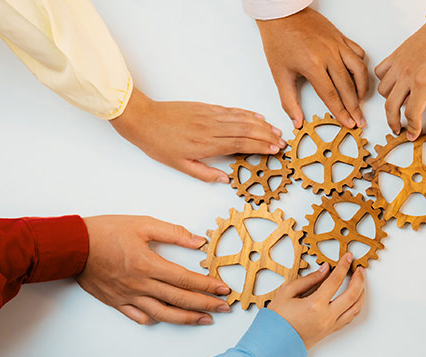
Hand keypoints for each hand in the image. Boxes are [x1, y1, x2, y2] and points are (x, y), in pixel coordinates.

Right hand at [77, 215, 231, 324]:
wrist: (71, 245)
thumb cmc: (104, 231)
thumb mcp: (142, 223)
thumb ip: (173, 232)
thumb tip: (199, 241)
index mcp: (148, 264)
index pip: (185, 279)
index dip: (207, 286)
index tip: (223, 289)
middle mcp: (140, 284)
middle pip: (179, 299)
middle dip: (205, 304)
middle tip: (224, 307)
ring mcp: (128, 296)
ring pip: (163, 314)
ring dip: (187, 318)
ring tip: (205, 319)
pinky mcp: (117, 302)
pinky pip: (140, 317)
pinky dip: (156, 319)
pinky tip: (169, 318)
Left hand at [110, 88, 285, 182]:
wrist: (143, 118)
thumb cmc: (158, 143)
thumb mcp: (179, 165)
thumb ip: (204, 173)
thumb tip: (226, 179)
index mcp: (206, 144)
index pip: (241, 144)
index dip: (261, 146)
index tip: (275, 150)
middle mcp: (211, 127)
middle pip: (246, 130)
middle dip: (267, 135)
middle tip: (282, 141)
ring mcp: (209, 115)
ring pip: (241, 118)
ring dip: (261, 124)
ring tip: (275, 129)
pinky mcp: (205, 107)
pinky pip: (231, 110)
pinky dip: (246, 113)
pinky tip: (256, 116)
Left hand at [256, 7, 367, 128]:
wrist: (281, 14)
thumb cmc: (279, 42)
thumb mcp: (279, 75)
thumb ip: (288, 101)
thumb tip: (296, 121)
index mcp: (312, 65)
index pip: (331, 95)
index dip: (341, 113)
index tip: (349, 123)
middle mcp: (328, 54)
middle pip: (348, 86)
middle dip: (355, 107)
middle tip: (360, 121)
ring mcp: (337, 44)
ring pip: (359, 69)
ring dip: (363, 87)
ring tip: (361, 100)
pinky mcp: (340, 37)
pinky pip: (358, 53)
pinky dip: (361, 67)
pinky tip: (358, 76)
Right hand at [269, 253, 365, 348]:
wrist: (272, 344)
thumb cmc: (276, 320)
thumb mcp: (287, 293)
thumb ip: (309, 279)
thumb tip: (325, 270)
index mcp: (315, 305)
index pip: (335, 280)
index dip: (344, 266)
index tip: (348, 257)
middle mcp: (326, 317)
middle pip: (352, 295)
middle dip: (359, 279)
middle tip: (360, 269)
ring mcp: (330, 326)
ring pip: (355, 309)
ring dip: (361, 294)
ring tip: (360, 283)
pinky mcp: (329, 332)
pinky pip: (349, 318)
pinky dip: (355, 307)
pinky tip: (354, 300)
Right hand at [375, 21, 425, 139]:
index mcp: (423, 83)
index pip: (411, 114)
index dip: (412, 128)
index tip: (412, 134)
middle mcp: (407, 74)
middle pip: (391, 107)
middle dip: (393, 122)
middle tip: (398, 128)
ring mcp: (399, 64)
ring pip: (383, 90)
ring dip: (389, 101)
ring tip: (400, 104)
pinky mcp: (395, 56)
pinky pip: (380, 72)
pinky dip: (384, 81)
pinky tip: (394, 85)